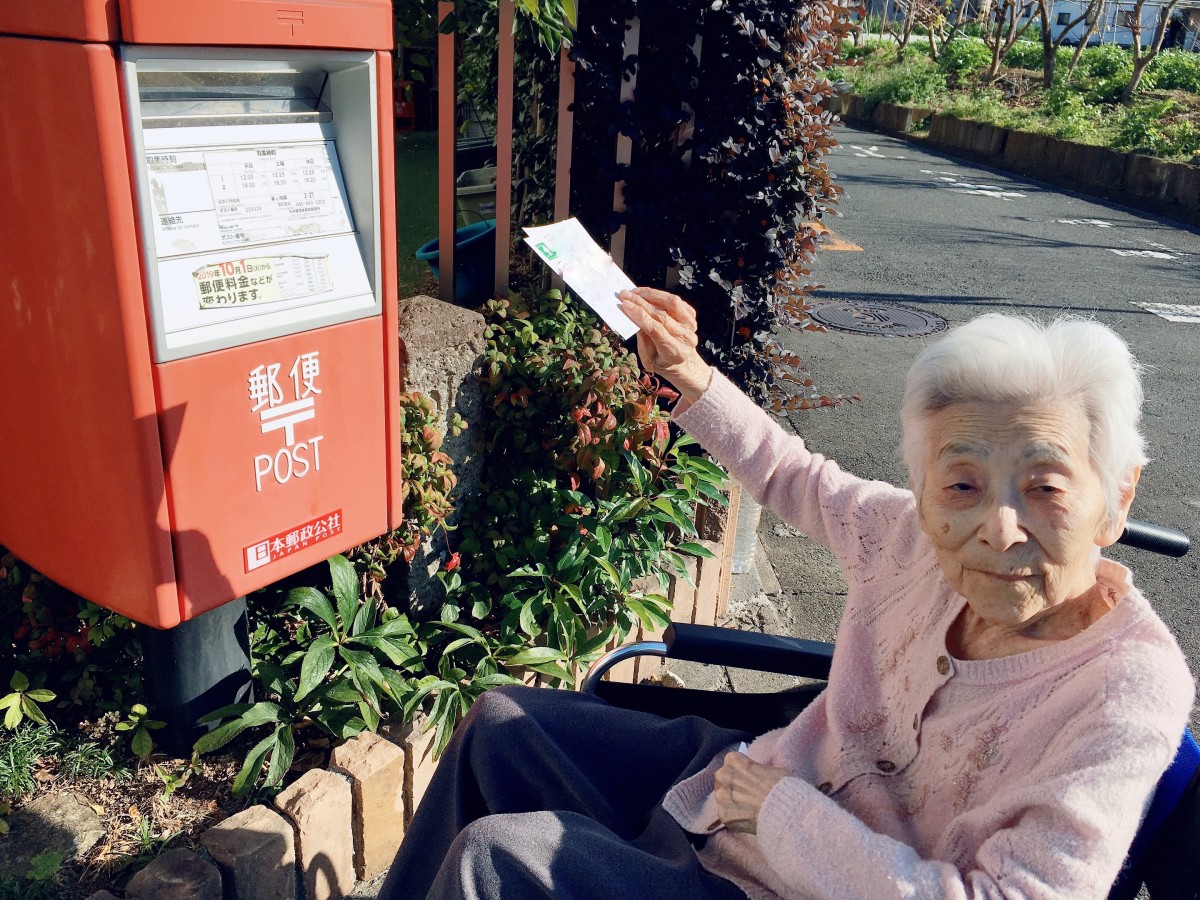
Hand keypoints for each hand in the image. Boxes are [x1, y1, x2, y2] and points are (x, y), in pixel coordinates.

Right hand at [618, 288, 711, 405]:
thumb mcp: (647, 358)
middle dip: (641, 303)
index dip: (640, 316)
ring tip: (634, 292)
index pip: (656, 329)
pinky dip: (659, 295)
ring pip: (672, 303)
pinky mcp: (691, 315)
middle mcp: (686, 337)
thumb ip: (642, 338)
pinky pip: (674, 301)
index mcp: (675, 352)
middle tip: (624, 295)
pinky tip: (646, 294)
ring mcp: (691, 325)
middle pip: (661, 315)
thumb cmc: (661, 360)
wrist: (681, 361)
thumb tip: (633, 315)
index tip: (625, 305)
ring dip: (651, 294)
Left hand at [712, 752, 791, 833]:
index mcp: (732, 760)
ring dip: (731, 801)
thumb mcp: (768, 768)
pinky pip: (726, 814)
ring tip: (747, 808)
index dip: (741, 772)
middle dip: (732, 786)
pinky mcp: (722, 814)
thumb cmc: (779, 785)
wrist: (781, 808)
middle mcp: (722, 775)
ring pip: (722, 797)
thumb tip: (754, 776)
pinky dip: (734, 816)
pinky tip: (746, 818)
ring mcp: (720, 796)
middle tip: (747, 794)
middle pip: (724, 780)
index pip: (732, 764)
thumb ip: (754, 770)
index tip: (749, 779)